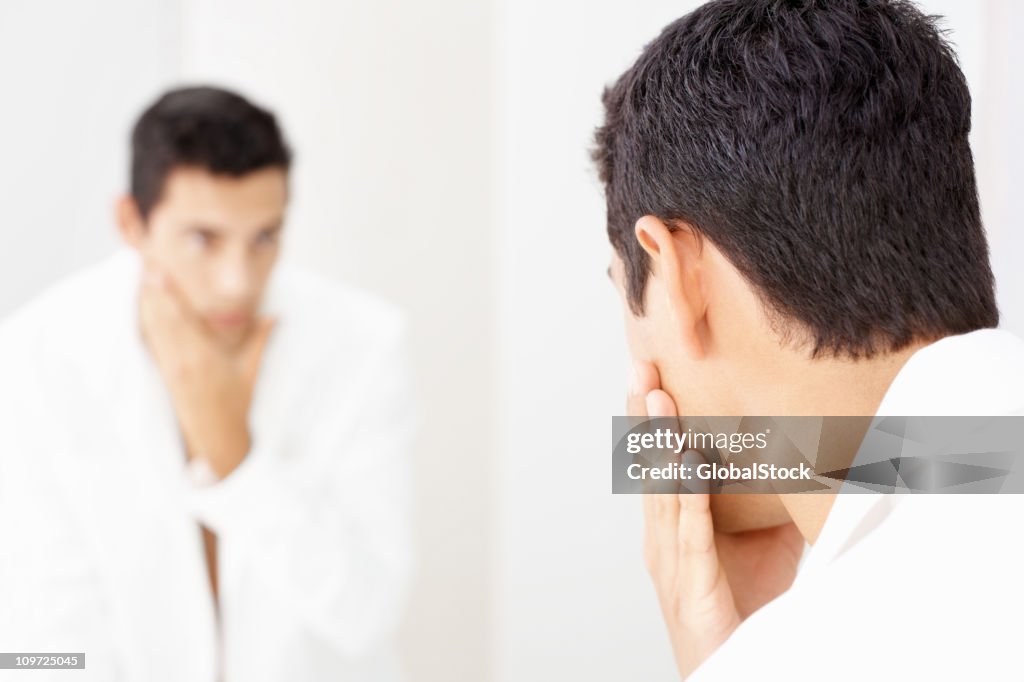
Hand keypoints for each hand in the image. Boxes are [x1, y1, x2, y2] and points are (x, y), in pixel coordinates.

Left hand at [139, 265, 274, 478]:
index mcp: (203, 355)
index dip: (167, 291)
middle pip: (161, 316)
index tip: (158, 269)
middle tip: (142, 261)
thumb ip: (260, 339)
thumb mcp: (251, 370)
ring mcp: (170, 367)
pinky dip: (146, 322)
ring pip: (152, 327)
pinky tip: (142, 308)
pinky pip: (152, 342)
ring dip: (145, 302)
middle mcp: (182, 358)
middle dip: (151, 289)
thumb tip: (275, 315)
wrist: (216, 439)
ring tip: (139, 277)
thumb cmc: (236, 406)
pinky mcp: (164, 374)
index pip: (181, 315)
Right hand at [629, 362, 802, 678]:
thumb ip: (777, 501)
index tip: (652, 369)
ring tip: (657, 397)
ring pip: (662, 491)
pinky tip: (687, 462)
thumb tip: (811, 457)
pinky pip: (689, 534)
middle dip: (643, 413)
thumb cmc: (741, 609)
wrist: (731, 669)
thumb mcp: (767, 544)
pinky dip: (687, 495)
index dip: (651, 415)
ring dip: (659, 441)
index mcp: (673, 525)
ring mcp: (672, 563)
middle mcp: (663, 539)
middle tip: (642, 364)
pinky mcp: (691, 587)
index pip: (659, 459)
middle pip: (650, 465)